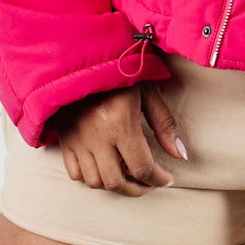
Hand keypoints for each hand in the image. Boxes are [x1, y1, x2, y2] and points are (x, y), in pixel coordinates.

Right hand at [45, 79, 186, 193]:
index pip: (142, 167)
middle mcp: (96, 136)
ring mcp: (76, 139)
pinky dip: (90, 177)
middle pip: (117, 182)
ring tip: (129, 177)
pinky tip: (105, 168)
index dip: (158, 179)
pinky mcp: (64, 138)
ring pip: (94, 182)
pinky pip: (74, 172)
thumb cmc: (120, 70)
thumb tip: (180, 155)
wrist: (81, 56)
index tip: (167, 178)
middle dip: (138, 189)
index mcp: (119, 123)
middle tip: (149, 183)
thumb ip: (164, 124)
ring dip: (115, 185)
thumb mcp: (148, 90)